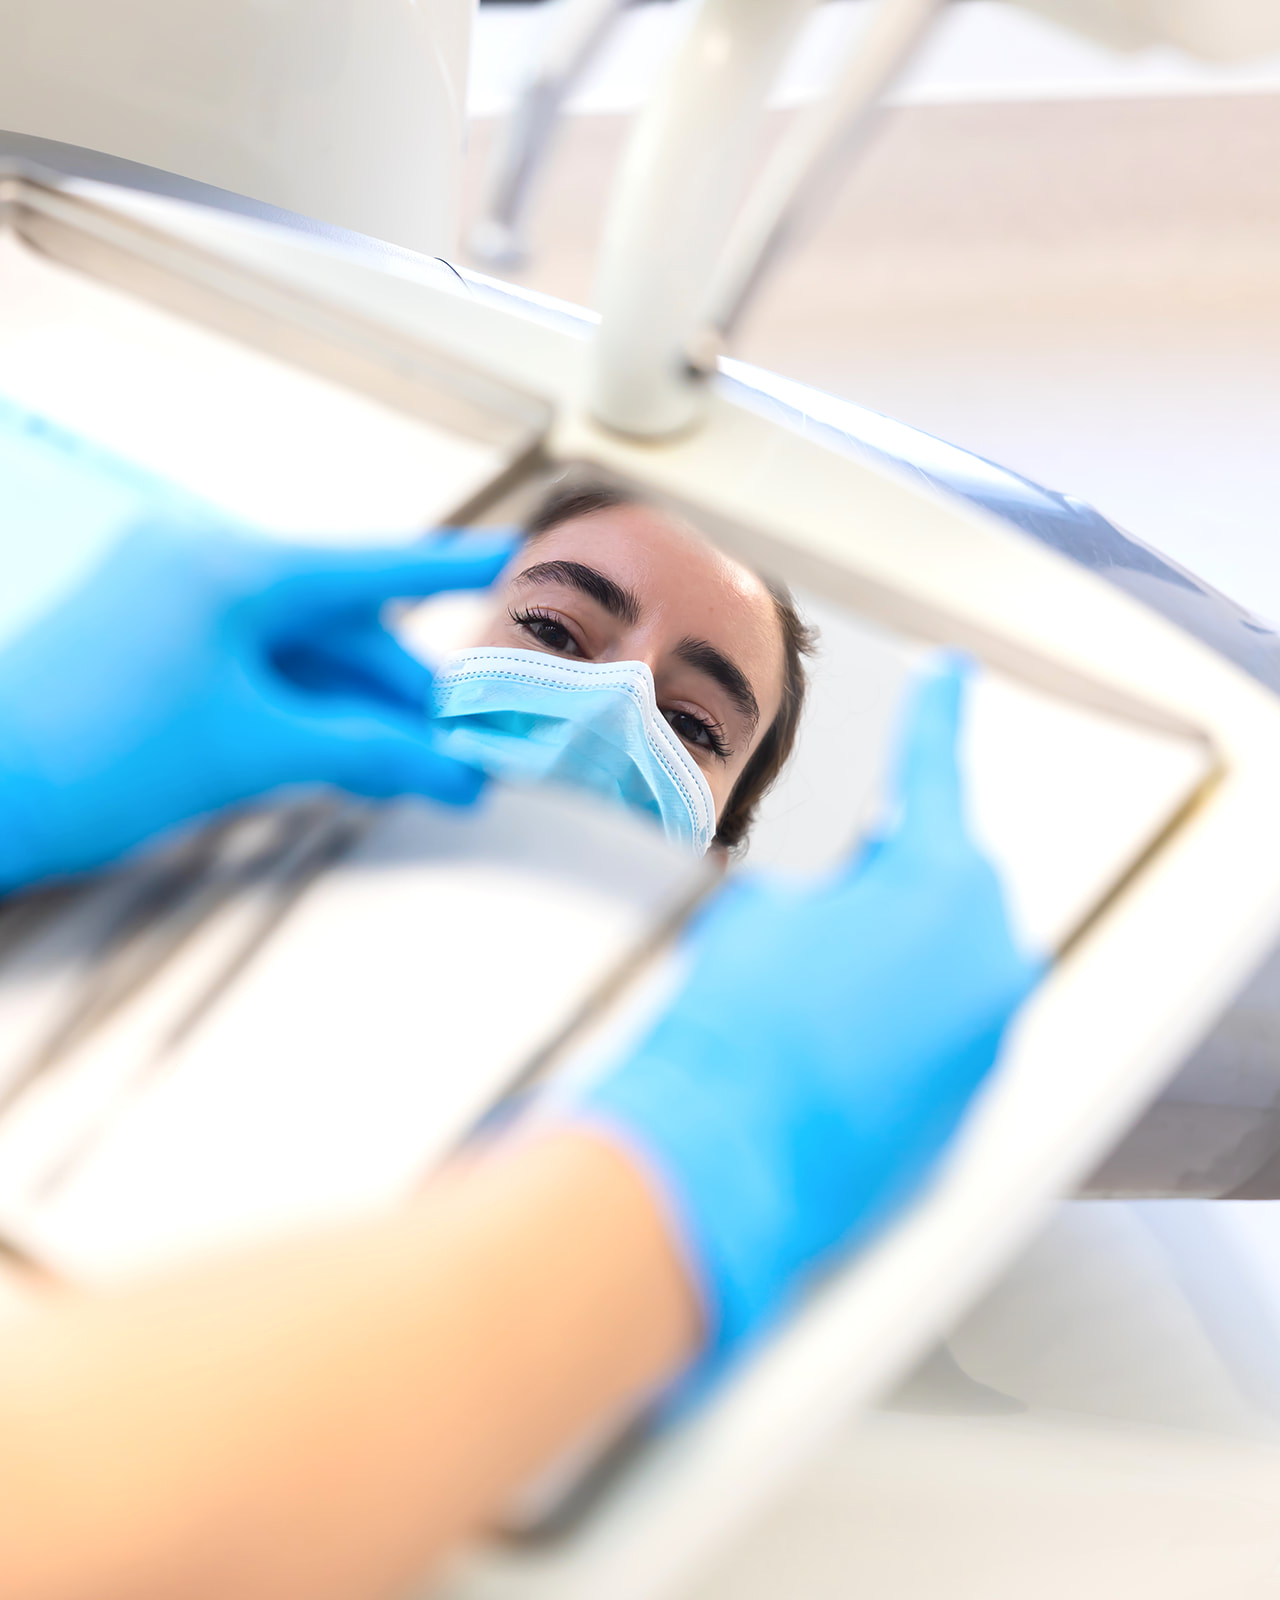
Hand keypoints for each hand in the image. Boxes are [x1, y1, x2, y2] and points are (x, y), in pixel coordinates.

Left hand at [0, 517, 514, 889]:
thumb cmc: (91, 761)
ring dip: (361, 709)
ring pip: (301, 651)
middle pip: (341, 624)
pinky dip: (307, 709)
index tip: (521, 559)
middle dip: (406, 691)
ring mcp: (172, 599)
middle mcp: (201, 562)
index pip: (372, 567)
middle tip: (466, 751)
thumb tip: (452, 769)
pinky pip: (258, 666)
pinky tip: (352, 757)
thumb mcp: (254, 753)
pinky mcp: (153, 639)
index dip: (457, 570)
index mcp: (227, 566)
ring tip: (418, 772)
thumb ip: (367, 752)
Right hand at [579, 660, 1041, 1363]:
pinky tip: (824, 1043)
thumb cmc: (735, 1024)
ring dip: (892, 958)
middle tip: (824, 907)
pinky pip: (945, 1030)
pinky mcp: (969, 1101)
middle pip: (949, 881)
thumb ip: (826, 887)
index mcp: (943, 878)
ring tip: (806, 993)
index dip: (935, 714)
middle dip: (892, 880)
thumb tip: (839, 908)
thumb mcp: (762, 913)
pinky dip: (897, 1023)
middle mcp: (989, 953)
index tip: (950, 675)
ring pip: (948, 961)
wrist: (723, 1153)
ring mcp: (988, 1033)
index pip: (937, 768)